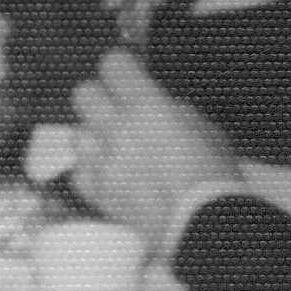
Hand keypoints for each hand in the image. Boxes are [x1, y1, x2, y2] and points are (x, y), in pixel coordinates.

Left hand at [63, 49, 237, 250]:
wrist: (203, 225)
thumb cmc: (213, 178)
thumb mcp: (205, 130)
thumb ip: (174, 111)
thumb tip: (161, 106)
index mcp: (147, 107)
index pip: (113, 64)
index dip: (121, 68)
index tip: (128, 75)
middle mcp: (117, 129)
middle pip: (83, 94)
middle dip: (99, 98)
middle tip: (116, 110)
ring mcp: (103, 163)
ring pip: (77, 134)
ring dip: (92, 136)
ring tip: (114, 148)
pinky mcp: (97, 194)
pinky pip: (78, 172)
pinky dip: (89, 171)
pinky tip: (108, 175)